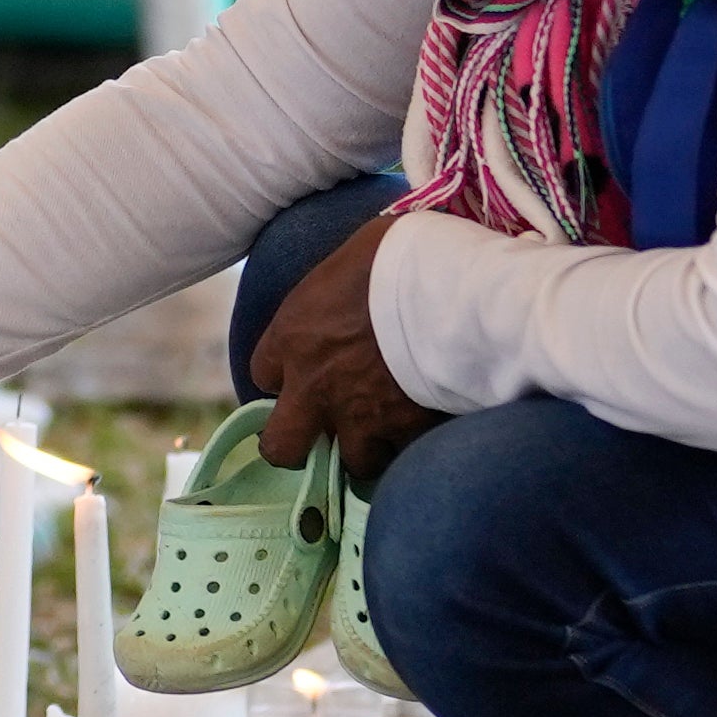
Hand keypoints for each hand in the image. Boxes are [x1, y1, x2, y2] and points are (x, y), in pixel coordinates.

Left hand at [248, 208, 440, 485]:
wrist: (454, 290)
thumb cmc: (402, 255)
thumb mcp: (351, 257)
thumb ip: (339, 291)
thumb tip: (352, 287)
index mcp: (294, 336)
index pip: (262, 374)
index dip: (285, 375)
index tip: (306, 369)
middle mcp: (316, 387)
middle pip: (282, 447)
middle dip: (299, 444)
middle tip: (324, 431)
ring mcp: (361, 418)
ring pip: (352, 462)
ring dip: (367, 448)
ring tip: (389, 429)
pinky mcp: (407, 434)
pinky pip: (404, 458)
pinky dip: (413, 448)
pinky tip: (427, 430)